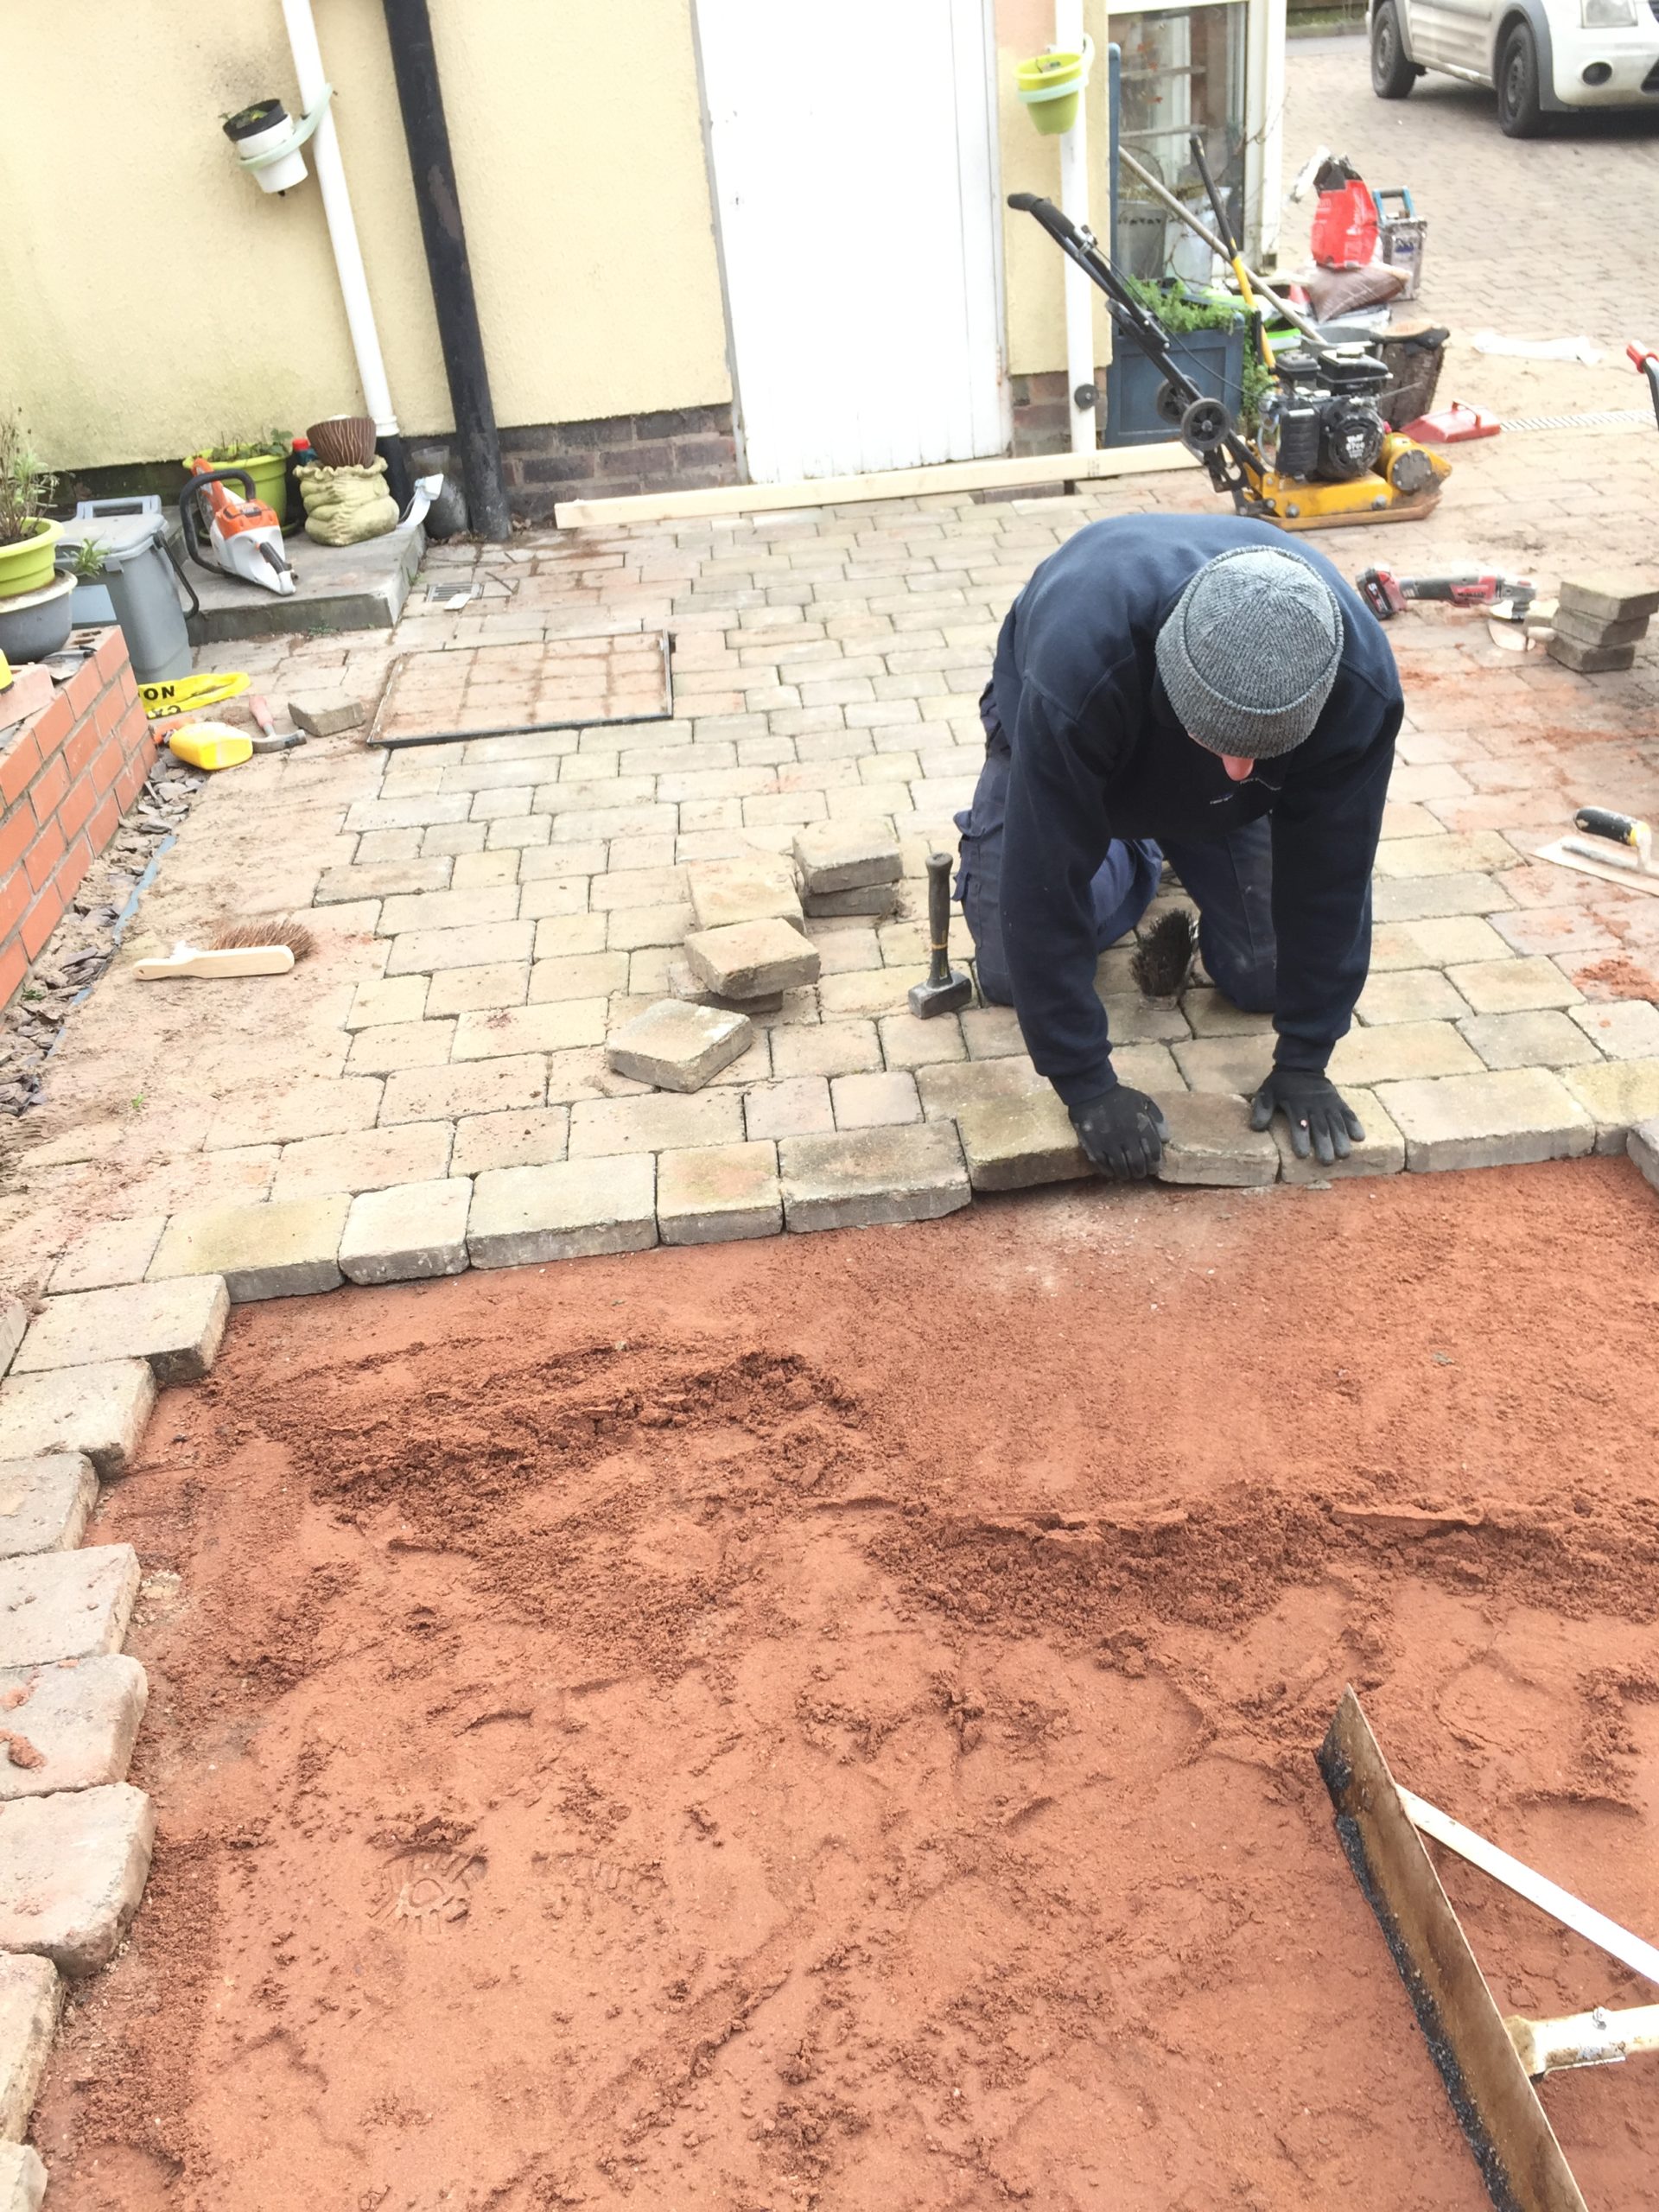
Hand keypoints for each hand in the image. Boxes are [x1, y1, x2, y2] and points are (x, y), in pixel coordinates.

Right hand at [1070, 1086, 1169, 1180]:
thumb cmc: (1120, 1097)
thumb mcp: (1144, 1100)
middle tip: (1140, 1173)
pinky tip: (1112, 1171)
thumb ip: (1157, 1118)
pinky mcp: (1094, 1146)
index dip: (1155, 1163)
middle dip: (1141, 1171)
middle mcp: (1127, 1138)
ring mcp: (1110, 1144)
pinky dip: (1109, 1171)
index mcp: (1141, 1127)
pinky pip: (1104, 1165)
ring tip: (1127, 1174)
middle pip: (1138, 1163)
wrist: (1092, 1091)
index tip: (1153, 1167)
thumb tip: (1166, 1139)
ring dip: (1126, 1174)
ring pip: (1121, 1167)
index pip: (1153, 1152)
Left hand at [1249, 1067, 1363, 1164]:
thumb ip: (1262, 1110)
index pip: (1298, 1124)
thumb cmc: (1282, 1084)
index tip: (1302, 1155)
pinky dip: (1354, 1124)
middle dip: (1325, 1145)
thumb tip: (1256, 1128)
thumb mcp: (1267, 1093)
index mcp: (1296, 1105)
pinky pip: (1348, 1113)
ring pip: (1336, 1123)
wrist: (1301, 1065)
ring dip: (1341, 1139)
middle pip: (1321, 1127)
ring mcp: (1328, 1104)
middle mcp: (1314, 1106)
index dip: (1300, 1139)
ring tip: (1344, 1155)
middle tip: (1327, 1162)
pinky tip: (1360, 1137)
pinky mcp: (1338, 1102)